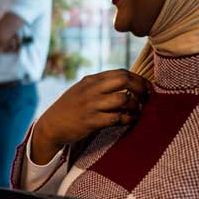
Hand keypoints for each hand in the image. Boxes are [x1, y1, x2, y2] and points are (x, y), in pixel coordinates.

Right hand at [31, 69, 149, 164]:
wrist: (51, 125)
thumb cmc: (70, 108)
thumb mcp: (82, 90)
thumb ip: (100, 85)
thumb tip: (126, 82)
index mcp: (90, 80)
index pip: (121, 73)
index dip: (138, 79)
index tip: (147, 88)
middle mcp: (91, 90)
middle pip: (124, 81)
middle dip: (141, 89)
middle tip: (146, 99)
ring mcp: (91, 105)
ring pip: (123, 100)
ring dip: (136, 107)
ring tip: (137, 112)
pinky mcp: (91, 121)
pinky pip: (117, 118)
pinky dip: (127, 119)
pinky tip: (129, 120)